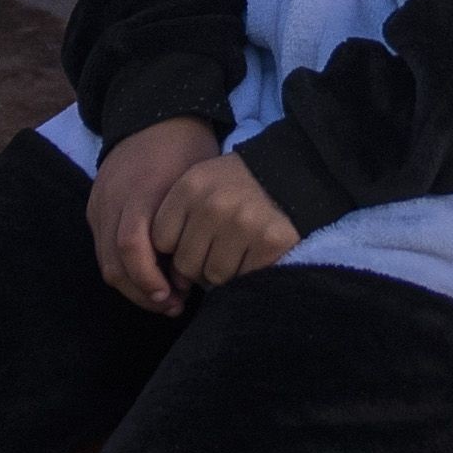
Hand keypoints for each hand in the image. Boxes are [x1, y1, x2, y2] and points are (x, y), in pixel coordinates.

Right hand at [84, 115, 215, 312]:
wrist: (156, 116)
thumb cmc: (188, 151)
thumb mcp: (198, 184)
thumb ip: (190, 226)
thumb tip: (193, 275)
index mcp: (139, 191)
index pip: (131, 246)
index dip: (149, 278)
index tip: (175, 296)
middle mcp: (112, 199)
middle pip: (113, 262)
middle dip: (142, 292)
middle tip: (172, 306)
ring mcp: (99, 203)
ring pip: (104, 260)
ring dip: (132, 286)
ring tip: (163, 297)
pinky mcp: (94, 207)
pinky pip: (101, 247)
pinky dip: (122, 268)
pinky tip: (147, 276)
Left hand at [149, 148, 298, 294]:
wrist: (291, 172)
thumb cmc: (237, 185)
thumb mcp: (201, 184)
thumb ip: (178, 221)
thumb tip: (175, 280)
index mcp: (191, 187)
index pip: (161, 240)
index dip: (176, 246)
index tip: (193, 239)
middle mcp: (214, 204)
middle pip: (185, 264)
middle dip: (198, 265)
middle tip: (217, 250)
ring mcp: (244, 224)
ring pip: (213, 276)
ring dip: (223, 272)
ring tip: (236, 251)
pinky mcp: (270, 241)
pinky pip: (243, 278)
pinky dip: (248, 273)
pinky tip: (254, 253)